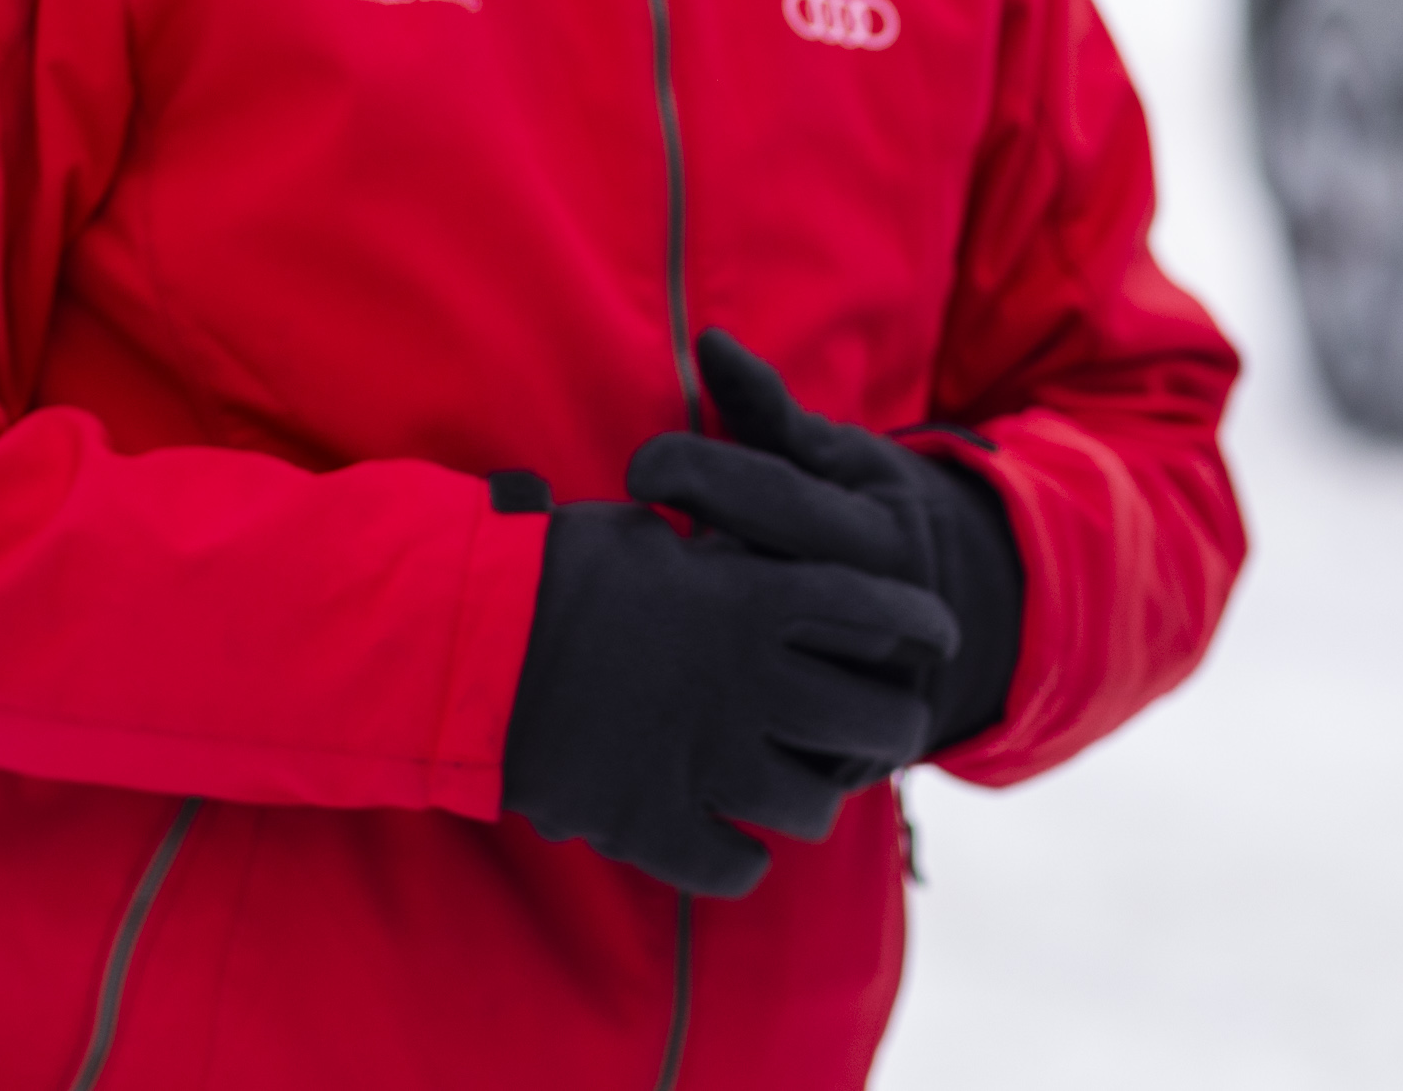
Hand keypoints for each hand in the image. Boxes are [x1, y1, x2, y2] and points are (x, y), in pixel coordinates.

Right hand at [500, 499, 957, 896]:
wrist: (462, 647)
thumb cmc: (547, 572)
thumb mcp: (642, 535)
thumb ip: (712, 549)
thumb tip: (734, 543)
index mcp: (756, 597)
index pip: (882, 610)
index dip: (921, 625)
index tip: (939, 635)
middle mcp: (752, 681)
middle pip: (876, 721)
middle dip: (889, 729)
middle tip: (881, 732)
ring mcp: (708, 759)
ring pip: (814, 805)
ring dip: (811, 799)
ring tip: (796, 793)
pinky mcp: (657, 823)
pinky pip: (736, 866)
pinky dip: (739, 861)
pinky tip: (730, 846)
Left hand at [632, 330, 1025, 752]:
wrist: (966, 616)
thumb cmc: (870, 518)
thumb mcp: (839, 460)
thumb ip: (769, 410)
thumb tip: (709, 342)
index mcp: (879, 532)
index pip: (774, 495)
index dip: (697, 474)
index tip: (639, 469)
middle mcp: (882, 615)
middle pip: (765, 590)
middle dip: (682, 572)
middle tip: (618, 549)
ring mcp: (871, 694)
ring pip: (767, 681)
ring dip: (696, 656)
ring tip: (636, 631)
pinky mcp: (852, 759)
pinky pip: (774, 754)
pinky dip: (715, 731)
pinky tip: (656, 701)